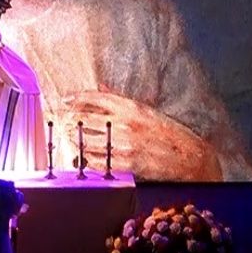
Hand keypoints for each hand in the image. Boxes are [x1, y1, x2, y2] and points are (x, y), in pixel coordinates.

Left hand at [63, 90, 222, 181]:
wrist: (188, 157)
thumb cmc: (169, 133)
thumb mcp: (146, 110)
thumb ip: (121, 101)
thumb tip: (102, 89)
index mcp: (131, 108)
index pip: (97, 97)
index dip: (77, 97)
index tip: (65, 99)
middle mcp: (125, 124)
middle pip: (86, 119)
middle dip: (71, 120)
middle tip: (63, 120)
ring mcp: (123, 145)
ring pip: (87, 141)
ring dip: (75, 140)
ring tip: (70, 138)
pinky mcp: (125, 163)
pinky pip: (97, 161)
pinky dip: (87, 158)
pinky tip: (83, 156)